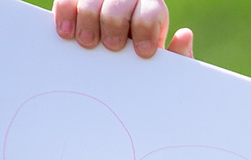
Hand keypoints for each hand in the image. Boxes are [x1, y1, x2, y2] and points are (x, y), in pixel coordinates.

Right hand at [53, 0, 193, 58]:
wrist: (116, 60)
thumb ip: (178, 55)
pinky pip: (67, 0)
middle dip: (115, 24)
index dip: (146, 30)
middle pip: (120, 2)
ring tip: (87, 43)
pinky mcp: (76, 0)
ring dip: (88, 20)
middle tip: (112, 46)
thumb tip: (185, 35)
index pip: (151, 11)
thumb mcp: (162, 62)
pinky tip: (66, 33)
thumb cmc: (139, 60)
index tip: (143, 52)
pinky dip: (65, 14)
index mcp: (151, 9)